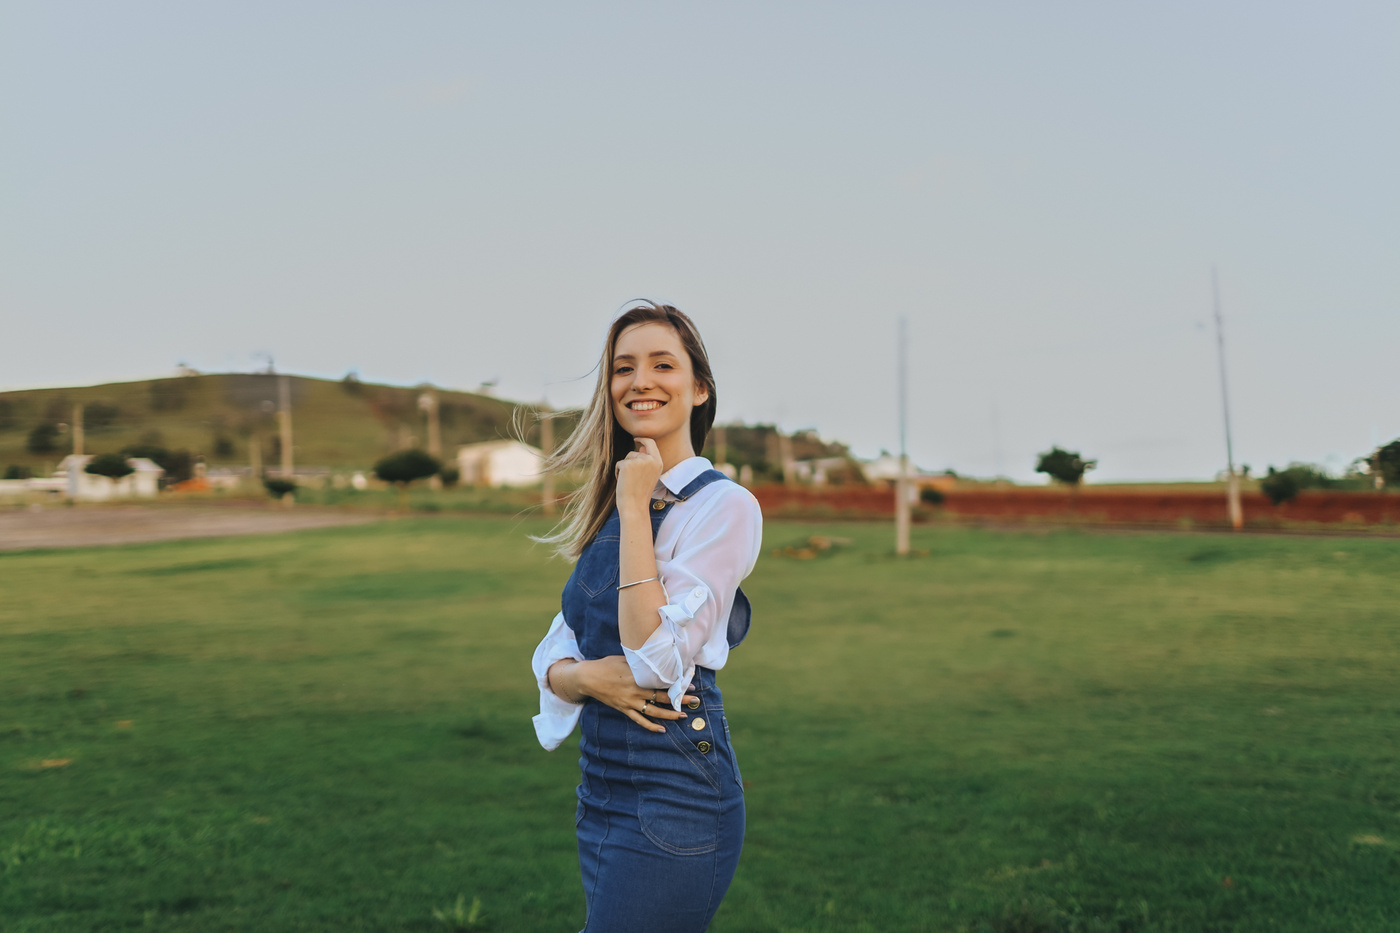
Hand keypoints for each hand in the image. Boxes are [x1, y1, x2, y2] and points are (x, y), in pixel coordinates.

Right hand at [575, 655, 696, 733]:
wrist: (588, 678)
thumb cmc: (607, 664)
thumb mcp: (626, 659)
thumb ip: (641, 663)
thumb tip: (657, 660)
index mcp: (637, 677)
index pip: (662, 682)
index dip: (677, 685)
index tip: (691, 684)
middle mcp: (635, 691)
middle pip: (662, 698)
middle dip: (680, 700)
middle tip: (694, 701)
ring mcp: (629, 702)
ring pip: (654, 711)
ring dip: (670, 715)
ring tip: (683, 716)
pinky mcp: (624, 709)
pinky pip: (640, 720)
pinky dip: (651, 726)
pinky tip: (662, 729)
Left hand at [615, 437, 663, 515]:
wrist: (634, 507)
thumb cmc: (640, 494)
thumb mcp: (648, 476)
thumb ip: (646, 461)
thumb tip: (641, 447)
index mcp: (658, 462)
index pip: (651, 443)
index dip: (643, 439)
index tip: (636, 438)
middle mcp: (651, 460)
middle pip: (635, 452)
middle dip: (630, 463)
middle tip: (632, 479)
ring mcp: (640, 461)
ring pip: (627, 458)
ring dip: (624, 468)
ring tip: (629, 482)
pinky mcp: (628, 464)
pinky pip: (619, 463)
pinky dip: (618, 472)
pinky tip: (623, 482)